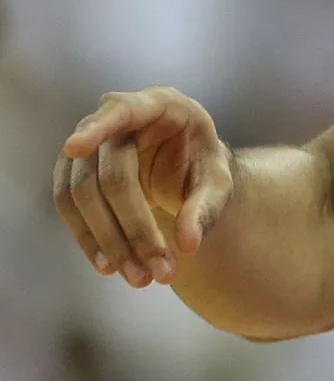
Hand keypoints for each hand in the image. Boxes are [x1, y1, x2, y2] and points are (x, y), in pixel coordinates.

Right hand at [52, 86, 234, 288]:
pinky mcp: (74, 170)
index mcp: (159, 104)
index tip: (75, 147)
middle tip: (152, 271)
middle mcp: (117, 118)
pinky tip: (108, 266)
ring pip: (81, 194)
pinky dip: (88, 238)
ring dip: (107, 240)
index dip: (97, 129)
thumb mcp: (218, 181)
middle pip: (109, 175)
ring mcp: (89, 144)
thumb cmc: (201, 162)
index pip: (122, 111)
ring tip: (137, 276)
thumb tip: (188, 245)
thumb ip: (207, 207)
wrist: (182, 165)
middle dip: (132, 228)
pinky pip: (68, 206)